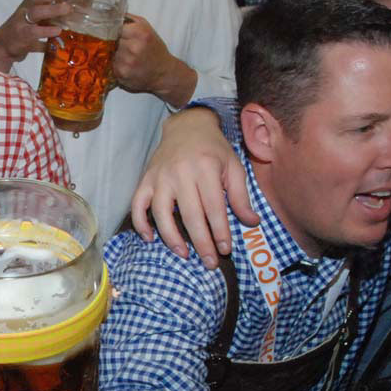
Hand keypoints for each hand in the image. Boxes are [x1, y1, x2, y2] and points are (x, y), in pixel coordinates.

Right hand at [0, 0, 69, 72]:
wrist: (2, 47)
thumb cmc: (21, 30)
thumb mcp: (33, 18)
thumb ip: (48, 11)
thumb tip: (71, 6)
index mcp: (29, 4)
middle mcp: (26, 10)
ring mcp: (23, 23)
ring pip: (36, 13)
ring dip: (52, 10)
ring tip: (67, 9)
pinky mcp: (22, 38)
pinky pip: (34, 33)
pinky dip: (46, 32)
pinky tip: (57, 31)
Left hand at [112, 15, 195, 107]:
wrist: (163, 72)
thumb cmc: (154, 48)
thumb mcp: (146, 28)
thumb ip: (129, 19)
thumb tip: (111, 13)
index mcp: (140, 33)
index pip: (114, 27)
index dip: (113, 30)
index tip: (113, 32)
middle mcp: (134, 47)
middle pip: (110, 40)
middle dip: (113, 42)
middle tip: (120, 45)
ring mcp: (127, 62)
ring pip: (109, 53)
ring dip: (113, 53)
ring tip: (124, 55)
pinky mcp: (122, 74)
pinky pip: (110, 65)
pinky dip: (115, 64)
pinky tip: (124, 64)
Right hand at [129, 106, 257, 267]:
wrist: (187, 127)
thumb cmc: (213, 149)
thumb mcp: (233, 166)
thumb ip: (242, 195)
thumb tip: (252, 223)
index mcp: (206, 168)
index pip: (214, 207)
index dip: (220, 231)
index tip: (226, 249)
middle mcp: (181, 173)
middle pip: (190, 215)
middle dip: (201, 242)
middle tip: (210, 263)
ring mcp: (160, 178)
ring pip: (162, 214)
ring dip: (172, 238)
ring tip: (184, 254)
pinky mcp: (145, 180)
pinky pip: (138, 205)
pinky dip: (141, 223)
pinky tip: (150, 239)